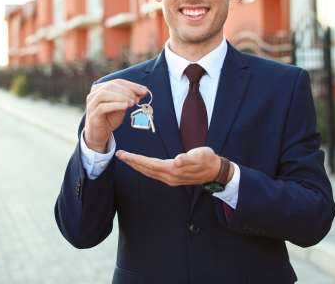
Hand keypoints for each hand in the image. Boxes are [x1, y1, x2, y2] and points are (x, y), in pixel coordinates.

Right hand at [84, 79, 147, 152]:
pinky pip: (103, 107)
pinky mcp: (93, 114)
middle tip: (137, 99)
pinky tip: (125, 106)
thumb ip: (131, 97)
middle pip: (112, 86)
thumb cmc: (110, 118)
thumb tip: (143, 91)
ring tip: (131, 103)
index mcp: (101, 88)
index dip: (132, 85)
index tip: (144, 90)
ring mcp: (92, 103)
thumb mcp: (123, 106)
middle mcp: (94, 93)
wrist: (100, 134)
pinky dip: (115, 105)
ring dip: (121, 97)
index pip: (118, 82)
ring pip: (105, 94)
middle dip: (127, 91)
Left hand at [116, 146, 233, 185]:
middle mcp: (170, 177)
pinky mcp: (173, 179)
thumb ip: (188, 158)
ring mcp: (171, 179)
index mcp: (174, 170)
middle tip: (119, 154)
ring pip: (148, 173)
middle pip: (146, 169)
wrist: (216, 171)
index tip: (124, 154)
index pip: (150, 164)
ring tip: (126, 159)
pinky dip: (144, 169)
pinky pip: (153, 174)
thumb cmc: (208, 160)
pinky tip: (140, 166)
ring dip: (136, 166)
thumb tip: (177, 161)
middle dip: (131, 162)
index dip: (136, 159)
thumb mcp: (200, 155)